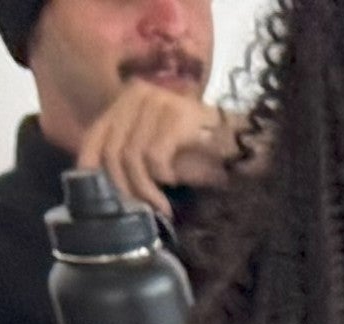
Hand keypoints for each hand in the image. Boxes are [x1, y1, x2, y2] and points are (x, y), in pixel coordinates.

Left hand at [70, 81, 240, 204]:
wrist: (255, 148)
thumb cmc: (210, 156)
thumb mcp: (163, 156)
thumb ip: (132, 157)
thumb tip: (98, 180)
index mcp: (130, 97)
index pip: (95, 133)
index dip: (89, 165)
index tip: (95, 195)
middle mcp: (139, 93)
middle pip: (110, 148)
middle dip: (123, 187)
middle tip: (140, 210)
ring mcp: (158, 101)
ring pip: (130, 156)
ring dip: (145, 189)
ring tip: (161, 206)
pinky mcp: (177, 116)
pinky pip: (152, 157)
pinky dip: (161, 178)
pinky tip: (175, 184)